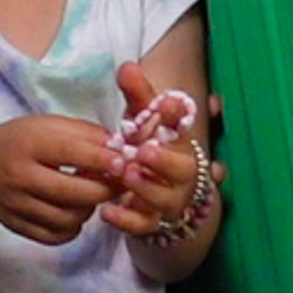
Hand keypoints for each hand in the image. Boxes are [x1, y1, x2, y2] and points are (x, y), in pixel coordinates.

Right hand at [0, 115, 121, 245]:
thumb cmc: (21, 140)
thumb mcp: (49, 124)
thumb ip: (87, 135)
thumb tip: (123, 150)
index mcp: (30, 143)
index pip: (71, 153)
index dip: (103, 160)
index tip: (124, 163)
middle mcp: (20, 176)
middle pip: (73, 193)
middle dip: (105, 190)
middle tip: (119, 183)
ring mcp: (16, 205)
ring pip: (68, 219)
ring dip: (89, 208)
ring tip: (91, 194)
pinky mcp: (16, 225)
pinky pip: (55, 236)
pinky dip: (73, 227)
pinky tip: (74, 211)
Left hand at [94, 67, 224, 238]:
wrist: (153, 196)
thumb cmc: (148, 150)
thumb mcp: (142, 122)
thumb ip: (137, 96)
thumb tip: (126, 66)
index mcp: (180, 142)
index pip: (182, 126)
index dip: (176, 115)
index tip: (167, 103)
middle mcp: (181, 172)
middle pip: (184, 169)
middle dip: (165, 161)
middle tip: (143, 152)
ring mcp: (169, 199)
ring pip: (166, 199)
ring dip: (148, 189)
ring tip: (127, 176)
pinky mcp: (153, 222)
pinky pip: (145, 225)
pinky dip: (128, 220)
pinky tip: (108, 212)